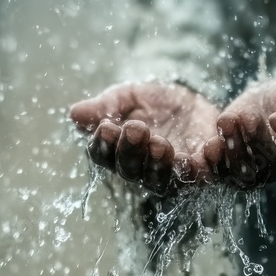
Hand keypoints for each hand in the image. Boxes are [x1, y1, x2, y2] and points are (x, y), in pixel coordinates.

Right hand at [69, 82, 220, 192]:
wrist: (194, 101)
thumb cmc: (154, 102)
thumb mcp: (130, 96)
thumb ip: (107, 105)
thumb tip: (75, 113)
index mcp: (118, 150)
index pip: (103, 154)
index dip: (104, 144)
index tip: (107, 126)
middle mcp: (141, 168)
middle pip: (130, 170)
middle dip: (131, 151)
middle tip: (136, 128)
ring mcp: (170, 173)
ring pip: (160, 180)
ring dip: (158, 164)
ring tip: (159, 143)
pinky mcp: (199, 171)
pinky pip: (197, 176)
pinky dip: (197, 166)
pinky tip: (200, 150)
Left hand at [203, 76, 275, 187]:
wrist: (260, 101)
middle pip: (271, 162)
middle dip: (259, 139)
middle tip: (250, 116)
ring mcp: (253, 172)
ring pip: (245, 172)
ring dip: (234, 149)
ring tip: (228, 120)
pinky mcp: (228, 170)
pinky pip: (221, 173)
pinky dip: (214, 162)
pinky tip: (210, 144)